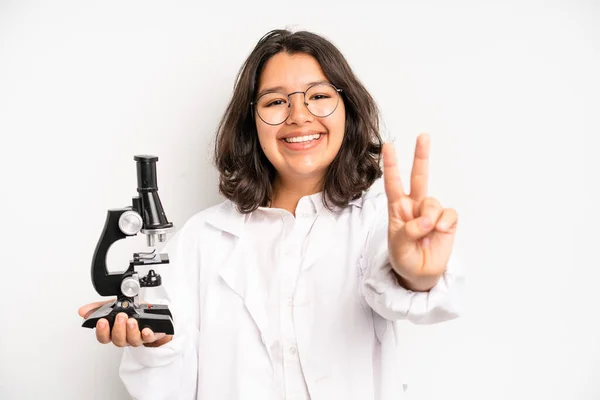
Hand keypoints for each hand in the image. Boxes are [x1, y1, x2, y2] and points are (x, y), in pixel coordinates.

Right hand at [78, 300, 171, 346]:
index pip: (104, 337)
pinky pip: (148, 338)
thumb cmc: (131, 312)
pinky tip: (146, 330)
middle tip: (121, 317)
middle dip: (118, 328)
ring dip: (131, 331)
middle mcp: (124, 337)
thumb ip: (99, 308)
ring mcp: (137, 338)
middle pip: (118, 340)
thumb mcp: (114, 306)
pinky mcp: (150, 336)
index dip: (102, 331)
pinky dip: (147, 335)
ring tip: (131, 321)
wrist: (149, 316)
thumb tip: (83, 311)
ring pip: (132, 340)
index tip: (102, 321)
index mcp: (114, 331)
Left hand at [382, 133, 457, 291]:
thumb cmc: (404, 258)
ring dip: (430, 217)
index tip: (388, 146)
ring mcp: (432, 212)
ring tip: (426, 232)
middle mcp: (415, 206)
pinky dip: (445, 223)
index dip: (391, 165)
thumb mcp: (398, 247)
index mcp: (398, 209)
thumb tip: (427, 219)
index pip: (393, 183)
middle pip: (419, 177)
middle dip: (421, 156)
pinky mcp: (447, 221)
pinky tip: (440, 232)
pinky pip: (449, 214)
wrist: (420, 275)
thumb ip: (409, 231)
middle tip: (423, 136)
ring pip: (433, 201)